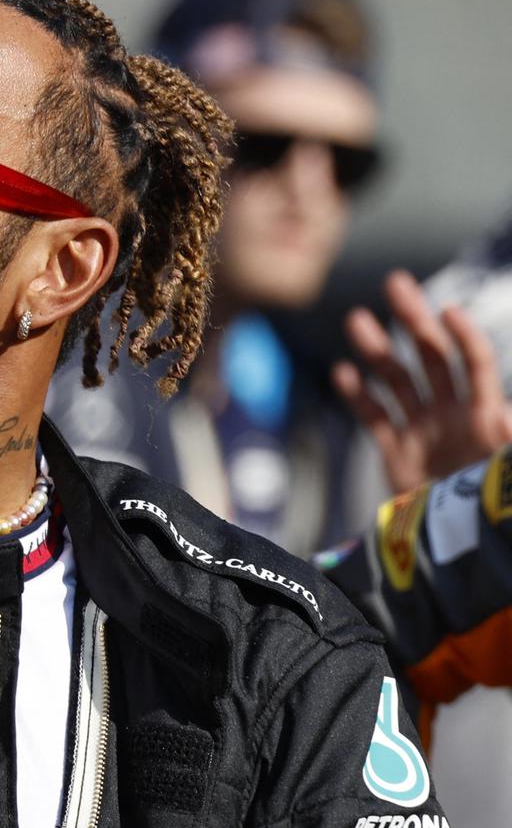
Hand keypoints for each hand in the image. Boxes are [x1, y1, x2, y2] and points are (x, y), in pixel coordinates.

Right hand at [332, 268, 511, 494]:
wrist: (462, 554)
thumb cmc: (494, 515)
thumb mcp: (505, 473)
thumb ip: (509, 442)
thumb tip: (508, 412)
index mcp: (484, 419)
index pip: (475, 365)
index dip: (464, 337)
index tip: (448, 312)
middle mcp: (451, 416)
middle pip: (431, 358)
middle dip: (414, 320)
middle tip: (396, 284)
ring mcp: (422, 432)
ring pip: (396, 380)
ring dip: (378, 349)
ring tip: (356, 318)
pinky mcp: (396, 454)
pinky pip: (374, 418)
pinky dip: (358, 395)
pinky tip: (343, 373)